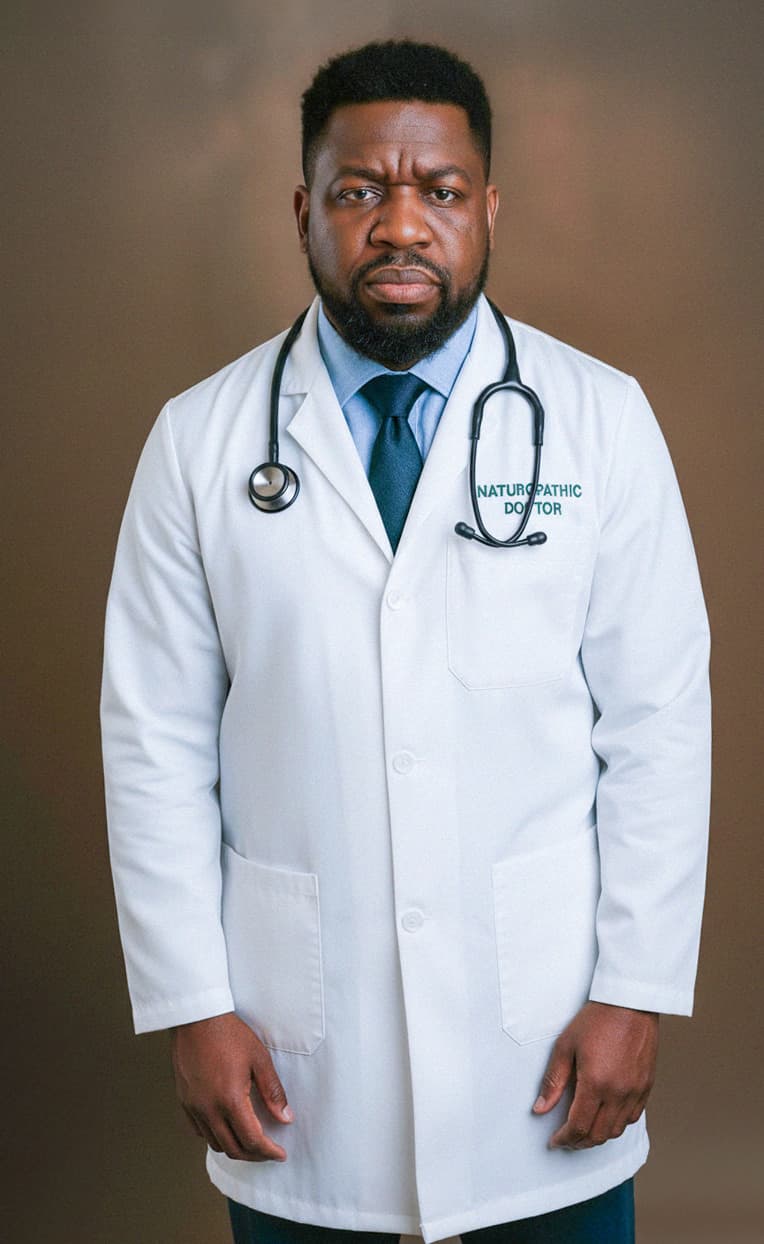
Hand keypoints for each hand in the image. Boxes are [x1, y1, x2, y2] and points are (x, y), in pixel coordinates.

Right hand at [170, 1011, 293, 1161]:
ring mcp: (193, 1107)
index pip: (252, 1140)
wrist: (196, 1019)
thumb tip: (285, 1117)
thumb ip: (273, 1091)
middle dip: (254, 1155)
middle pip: (232, 1149)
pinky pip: (198, 1131)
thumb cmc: (228, 1033)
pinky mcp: (184, 1101)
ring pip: (214, 1143)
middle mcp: (208, 1109)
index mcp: (229, 1100)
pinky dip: (214, 1136)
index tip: (280, 1154)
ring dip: (234, 1148)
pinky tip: (225, 1127)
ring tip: (250, 1141)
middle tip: (269, 1152)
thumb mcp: (259, 1058)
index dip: (268, 1152)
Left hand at [532, 1000, 658, 1149]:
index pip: (579, 1127)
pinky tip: (606, 1117)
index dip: (565, 1139)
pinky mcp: (646, 1086)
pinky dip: (617, 1124)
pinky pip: (633, 1117)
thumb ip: (553, 1081)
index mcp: (596, 1083)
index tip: (555, 1140)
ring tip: (584, 1130)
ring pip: (617, 1130)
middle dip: (580, 1143)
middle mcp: (618, 1093)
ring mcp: (635, 1091)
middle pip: (598, 1135)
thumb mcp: (566, 1046)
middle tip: (567, 1139)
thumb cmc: (597, 1020)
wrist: (630, 1003)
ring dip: (598, 1136)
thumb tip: (540, 1108)